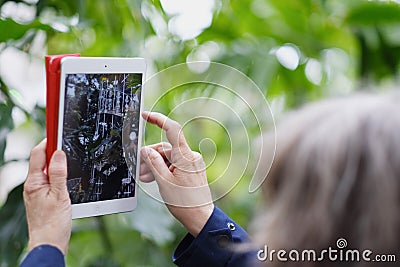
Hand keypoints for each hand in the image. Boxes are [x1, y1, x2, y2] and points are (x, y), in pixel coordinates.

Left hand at [23, 139, 70, 254]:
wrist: (49, 243)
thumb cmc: (53, 224)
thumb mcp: (60, 195)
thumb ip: (58, 173)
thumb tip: (58, 154)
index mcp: (34, 183)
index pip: (38, 154)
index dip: (48, 142)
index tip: (57, 133)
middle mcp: (32, 185)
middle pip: (41, 161)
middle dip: (54, 152)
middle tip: (67, 147)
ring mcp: (36, 191)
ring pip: (46, 170)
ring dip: (57, 164)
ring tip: (70, 162)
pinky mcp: (42, 198)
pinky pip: (49, 180)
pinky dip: (57, 175)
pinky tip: (67, 179)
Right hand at [140, 112, 213, 236]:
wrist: (199, 217)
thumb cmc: (185, 202)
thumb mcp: (163, 182)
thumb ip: (153, 163)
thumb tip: (145, 150)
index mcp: (185, 156)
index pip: (172, 129)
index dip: (158, 119)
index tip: (145, 115)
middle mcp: (190, 157)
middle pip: (165, 148)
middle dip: (150, 156)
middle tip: (139, 168)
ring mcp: (191, 164)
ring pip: (168, 157)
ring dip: (155, 165)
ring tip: (145, 177)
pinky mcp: (191, 170)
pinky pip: (174, 164)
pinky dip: (163, 169)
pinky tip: (154, 178)